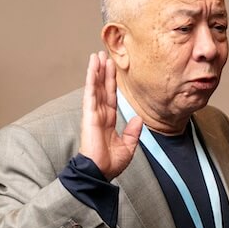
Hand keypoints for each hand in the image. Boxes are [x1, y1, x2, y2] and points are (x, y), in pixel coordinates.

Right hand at [78, 51, 142, 179]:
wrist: (100, 172)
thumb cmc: (110, 163)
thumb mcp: (128, 147)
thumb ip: (133, 132)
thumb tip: (139, 119)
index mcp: (108, 121)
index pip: (111, 97)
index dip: (111, 83)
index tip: (112, 69)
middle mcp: (100, 114)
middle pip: (103, 88)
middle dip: (103, 72)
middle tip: (104, 55)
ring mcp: (93, 113)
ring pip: (95, 87)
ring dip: (96, 71)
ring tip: (97, 55)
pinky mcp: (89, 114)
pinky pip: (90, 93)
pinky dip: (91, 79)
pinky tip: (92, 68)